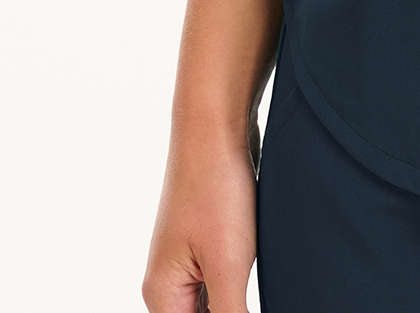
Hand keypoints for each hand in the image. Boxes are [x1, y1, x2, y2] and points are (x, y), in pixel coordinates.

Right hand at [141, 121, 257, 312]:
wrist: (215, 125)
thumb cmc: (216, 188)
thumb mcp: (228, 264)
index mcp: (162, 296)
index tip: (241, 303)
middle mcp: (168, 283)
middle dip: (229, 311)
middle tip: (247, 288)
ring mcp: (186, 262)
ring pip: (210, 306)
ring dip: (232, 304)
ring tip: (247, 269)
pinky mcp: (206, 244)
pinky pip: (219, 284)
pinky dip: (236, 290)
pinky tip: (256, 280)